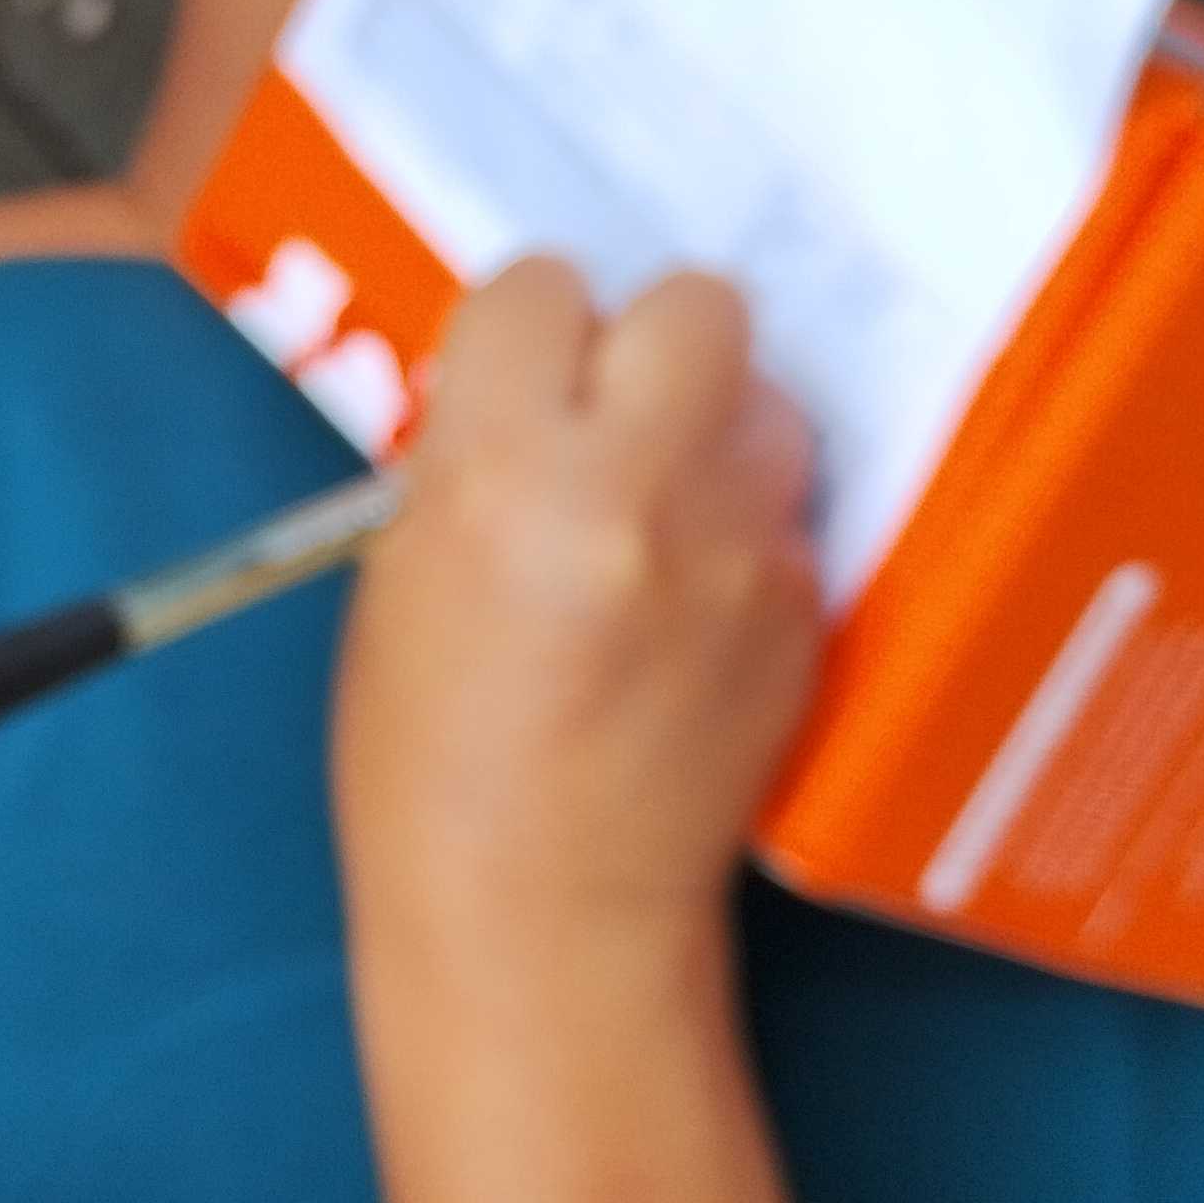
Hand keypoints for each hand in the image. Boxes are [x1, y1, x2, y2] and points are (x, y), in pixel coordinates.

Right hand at [333, 261, 820, 972]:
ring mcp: (738, 553)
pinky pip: (786, 513)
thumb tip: (526, 384)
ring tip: (661, 515)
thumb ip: (468, 457)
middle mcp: (637, 491)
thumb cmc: (431, 766)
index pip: (543, 287)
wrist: (542, 915)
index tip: (520, 378)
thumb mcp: (399, 579)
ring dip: (714, 433)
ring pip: (767, 401)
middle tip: (612, 415)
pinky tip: (691, 609)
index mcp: (502, 473)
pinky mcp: (804, 611)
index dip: (529, 332)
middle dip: (650, 345)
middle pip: (696, 304)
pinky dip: (743, 535)